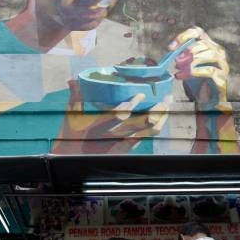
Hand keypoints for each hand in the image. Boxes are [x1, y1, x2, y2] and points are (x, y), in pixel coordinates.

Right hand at [54, 80, 171, 152]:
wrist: (75, 159)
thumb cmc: (72, 137)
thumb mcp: (72, 117)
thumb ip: (75, 97)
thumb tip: (72, 80)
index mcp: (100, 127)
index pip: (118, 116)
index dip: (130, 106)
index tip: (140, 95)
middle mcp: (115, 136)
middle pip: (142, 124)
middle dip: (156, 110)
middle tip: (165, 97)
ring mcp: (123, 143)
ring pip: (148, 131)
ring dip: (161, 117)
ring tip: (167, 103)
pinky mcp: (127, 148)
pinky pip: (146, 136)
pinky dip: (156, 125)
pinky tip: (162, 115)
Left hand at [170, 27, 230, 112]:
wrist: (207, 102)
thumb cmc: (196, 83)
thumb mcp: (186, 67)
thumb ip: (182, 57)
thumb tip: (173, 51)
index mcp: (209, 46)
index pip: (198, 32)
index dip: (184, 37)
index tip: (171, 47)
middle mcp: (218, 52)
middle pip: (203, 43)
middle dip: (187, 51)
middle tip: (176, 62)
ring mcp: (223, 64)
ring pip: (210, 55)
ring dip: (192, 61)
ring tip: (179, 69)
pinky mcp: (223, 77)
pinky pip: (210, 70)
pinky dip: (195, 72)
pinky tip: (184, 76)